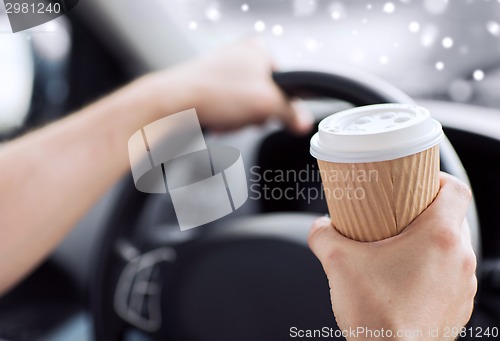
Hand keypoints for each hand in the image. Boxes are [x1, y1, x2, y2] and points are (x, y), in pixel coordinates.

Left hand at [151, 39, 312, 132]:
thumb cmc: (214, 93)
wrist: (173, 103)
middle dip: (255, 113)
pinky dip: (224, 118)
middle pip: (263, 95)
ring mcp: (221, 70)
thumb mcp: (266, 104)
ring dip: (239, 119)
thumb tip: (303, 122)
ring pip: (244, 104)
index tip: (275, 116)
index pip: (284, 81)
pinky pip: (226, 107)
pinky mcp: (207, 86)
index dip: (281, 103)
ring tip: (227, 119)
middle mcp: (238, 56)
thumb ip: (290, 114)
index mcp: (257, 50)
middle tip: (246, 117)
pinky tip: (217, 121)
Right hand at [308, 172, 476, 339]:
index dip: (440, 178)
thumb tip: (319, 228)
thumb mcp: (338, 263)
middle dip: (427, 211)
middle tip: (400, 212)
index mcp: (438, 239)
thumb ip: (323, 235)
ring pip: (453, 248)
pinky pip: (451, 275)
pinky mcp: (457, 307)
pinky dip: (432, 268)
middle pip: (453, 218)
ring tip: (399, 246)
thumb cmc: (376, 316)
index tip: (421, 180)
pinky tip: (404, 276)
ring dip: (430, 241)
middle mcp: (459, 260)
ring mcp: (461, 286)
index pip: (456, 189)